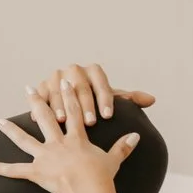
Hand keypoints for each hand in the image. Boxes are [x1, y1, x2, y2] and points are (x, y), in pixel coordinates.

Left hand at [0, 86, 141, 192]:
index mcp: (77, 138)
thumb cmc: (101, 176)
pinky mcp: (35, 172)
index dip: (69, 95)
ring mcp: (45, 156)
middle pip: (46, 118)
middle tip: (27, 88)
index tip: (65, 81)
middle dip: (37, 101)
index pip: (73, 111)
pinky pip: (13, 170)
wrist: (89, 187)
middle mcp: (58, 143)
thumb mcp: (114, 159)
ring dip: (12, 130)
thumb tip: (137, 136)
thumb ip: (123, 146)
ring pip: (25, 140)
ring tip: (0, 121)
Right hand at [29, 62, 155, 128]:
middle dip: (85, 105)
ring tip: (65, 121)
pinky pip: (41, 95)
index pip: (101, 82)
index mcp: (93, 71)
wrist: (67, 103)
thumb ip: (129, 99)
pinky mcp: (41, 85)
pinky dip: (41, 105)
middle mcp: (74, 70)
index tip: (108, 116)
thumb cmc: (93, 104)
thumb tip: (152, 99)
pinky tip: (41, 118)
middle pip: (80, 86)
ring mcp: (56, 76)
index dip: (105, 99)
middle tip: (90, 122)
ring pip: (59, 90)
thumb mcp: (110, 100)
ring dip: (61, 106)